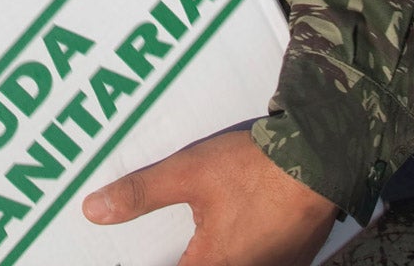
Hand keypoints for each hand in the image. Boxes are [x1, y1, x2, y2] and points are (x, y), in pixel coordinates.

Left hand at [82, 129, 336, 265]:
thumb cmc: (253, 168)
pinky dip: (245, 251)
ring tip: (208, 236)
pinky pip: (262, 261)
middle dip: (191, 257)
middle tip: (186, 242)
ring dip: (215, 255)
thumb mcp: (188, 174)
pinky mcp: (296, 258)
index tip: (137, 261)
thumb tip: (93, 211)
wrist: (320, 157)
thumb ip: (141, 194)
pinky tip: (244, 228)